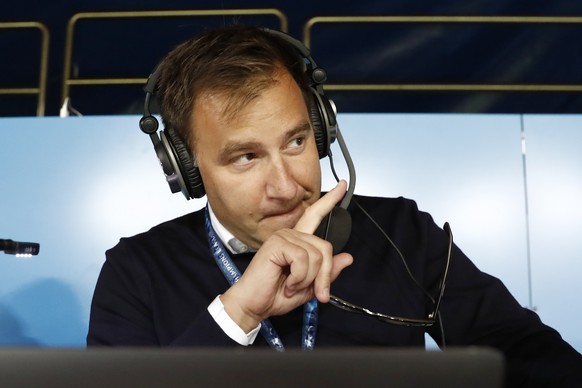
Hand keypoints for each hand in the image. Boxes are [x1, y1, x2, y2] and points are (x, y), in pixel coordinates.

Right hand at [220, 180, 353, 331]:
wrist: (253, 305)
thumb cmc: (275, 295)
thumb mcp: (309, 286)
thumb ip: (327, 272)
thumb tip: (348, 258)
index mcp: (298, 241)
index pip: (316, 215)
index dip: (331, 200)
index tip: (343, 185)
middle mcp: (291, 234)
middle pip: (325, 247)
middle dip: (324, 275)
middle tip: (315, 293)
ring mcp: (283, 236)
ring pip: (316, 256)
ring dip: (308, 279)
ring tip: (292, 286)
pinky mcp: (277, 243)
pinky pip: (303, 259)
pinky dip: (299, 277)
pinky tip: (287, 282)